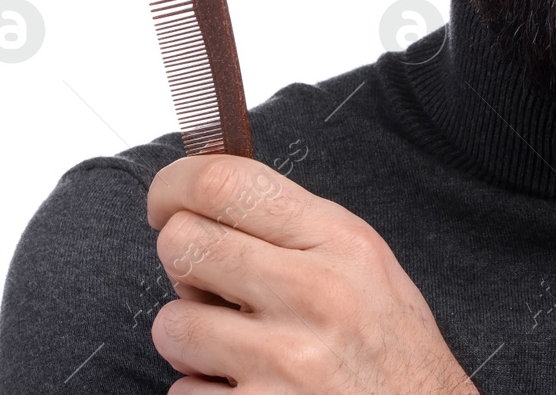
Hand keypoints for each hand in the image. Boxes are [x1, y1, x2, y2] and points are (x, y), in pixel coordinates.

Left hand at [146, 154, 477, 393]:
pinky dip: (204, 393)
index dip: (173, 185)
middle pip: (183, 244)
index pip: (226, 182)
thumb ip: (295, 227)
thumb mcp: (365, 264)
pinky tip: (248, 388)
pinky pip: (183, 391)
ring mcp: (286, 360)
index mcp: (341, 241)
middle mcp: (314, 292)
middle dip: (185, 266)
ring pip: (171, 323)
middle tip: (214, 285)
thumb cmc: (391, 346)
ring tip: (237, 347)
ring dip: (192, 337)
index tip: (164, 202)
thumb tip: (208, 196)